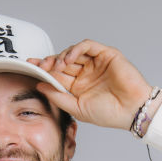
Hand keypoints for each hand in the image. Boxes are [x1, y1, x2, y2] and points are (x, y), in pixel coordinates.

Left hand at [28, 40, 161, 131]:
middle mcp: (85, 73)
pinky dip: (76, 50)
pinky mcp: (106, 54)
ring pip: (72, 52)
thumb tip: (39, 85)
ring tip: (56, 66)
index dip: (44, 71)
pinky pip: (87, 46)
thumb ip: (58, 97)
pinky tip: (68, 59)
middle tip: (37, 64)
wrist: (131, 111)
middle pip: (62, 62)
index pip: (57, 75)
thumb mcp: (77, 108)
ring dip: (61, 57)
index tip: (29, 68)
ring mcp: (95, 63)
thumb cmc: (109, 114)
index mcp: (78, 87)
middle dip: (48, 62)